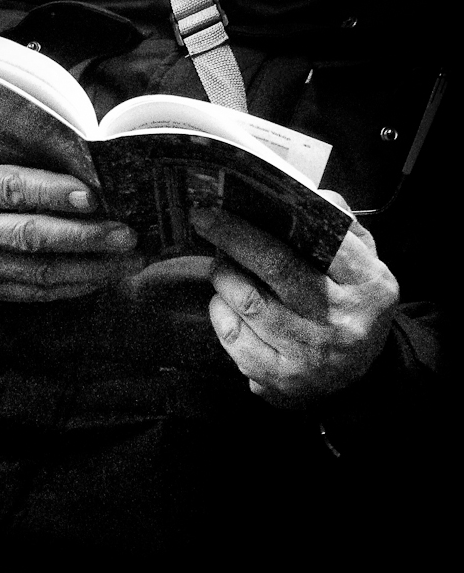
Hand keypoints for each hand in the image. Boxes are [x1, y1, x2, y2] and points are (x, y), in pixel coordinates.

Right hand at [0, 123, 143, 301]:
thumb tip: (52, 129)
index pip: (11, 190)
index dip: (53, 193)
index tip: (94, 195)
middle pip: (34, 237)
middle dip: (86, 237)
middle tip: (130, 233)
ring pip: (41, 273)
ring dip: (91, 269)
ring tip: (131, 260)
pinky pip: (37, 293)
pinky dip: (75, 287)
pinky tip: (106, 276)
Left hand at [191, 193, 399, 407]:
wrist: (358, 376)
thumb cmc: (350, 304)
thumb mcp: (364, 264)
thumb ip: (340, 226)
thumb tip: (304, 194)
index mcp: (368, 285)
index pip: (319, 242)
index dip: (270, 221)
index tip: (227, 206)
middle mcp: (341, 321)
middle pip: (275, 268)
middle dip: (232, 238)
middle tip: (206, 222)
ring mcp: (310, 354)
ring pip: (248, 302)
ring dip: (223, 276)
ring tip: (220, 266)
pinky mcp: (281, 378)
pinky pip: (234, 337)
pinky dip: (220, 313)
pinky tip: (222, 303)